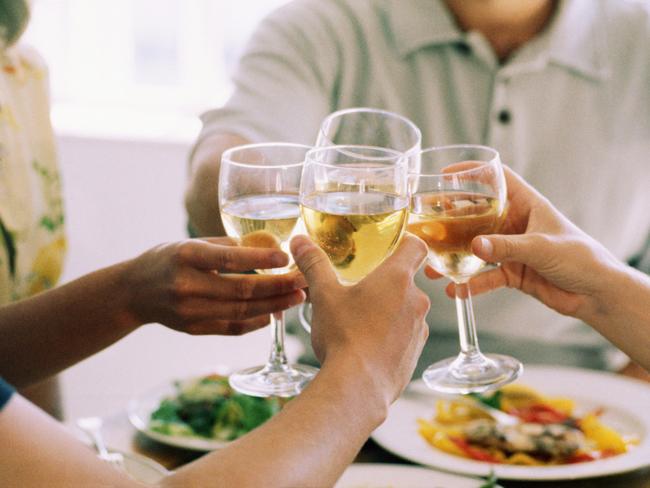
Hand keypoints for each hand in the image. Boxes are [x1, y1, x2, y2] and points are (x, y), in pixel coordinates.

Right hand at [122, 238, 305, 333]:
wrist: (134, 292)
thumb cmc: (167, 259)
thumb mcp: (190, 243)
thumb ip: (227, 246)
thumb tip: (269, 247)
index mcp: (187, 256)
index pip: (230, 259)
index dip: (261, 260)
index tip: (287, 258)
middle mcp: (187, 285)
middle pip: (242, 290)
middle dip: (278, 287)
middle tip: (304, 281)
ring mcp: (189, 312)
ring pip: (241, 312)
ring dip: (273, 306)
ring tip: (297, 298)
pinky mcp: (193, 329)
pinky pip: (231, 328)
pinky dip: (255, 323)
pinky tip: (274, 315)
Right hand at [291, 234, 429, 402]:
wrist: (357, 387)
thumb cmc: (343, 335)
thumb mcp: (323, 295)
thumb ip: (314, 264)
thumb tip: (299, 240)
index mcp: (397, 278)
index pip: (416, 246)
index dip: (405, 242)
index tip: (390, 246)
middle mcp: (416, 300)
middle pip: (406, 280)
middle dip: (385, 282)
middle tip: (358, 289)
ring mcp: (418, 329)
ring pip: (405, 309)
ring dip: (388, 310)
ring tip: (358, 322)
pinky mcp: (415, 353)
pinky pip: (405, 336)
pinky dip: (390, 336)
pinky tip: (366, 346)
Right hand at [428, 167, 622, 319]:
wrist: (596, 293)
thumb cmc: (581, 258)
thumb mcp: (542, 247)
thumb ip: (507, 247)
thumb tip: (475, 246)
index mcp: (526, 205)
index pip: (497, 180)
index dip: (473, 173)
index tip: (446, 174)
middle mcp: (515, 224)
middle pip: (476, 215)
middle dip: (451, 219)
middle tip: (426, 222)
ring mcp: (511, 248)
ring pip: (475, 248)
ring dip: (454, 257)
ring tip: (433, 265)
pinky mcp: (511, 272)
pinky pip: (485, 276)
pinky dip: (470, 284)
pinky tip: (455, 290)